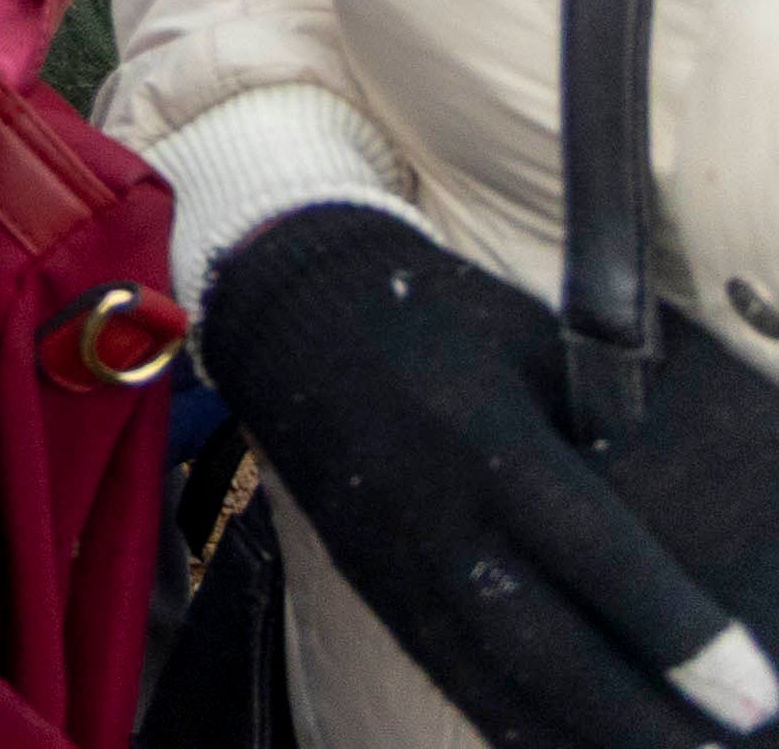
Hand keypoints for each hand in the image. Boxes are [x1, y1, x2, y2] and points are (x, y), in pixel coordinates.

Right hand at [198, 202, 778, 746]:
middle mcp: (431, 510)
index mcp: (478, 428)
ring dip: (590, 741)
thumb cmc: (447, 323)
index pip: (585, 543)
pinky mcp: (382, 596)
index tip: (754, 689)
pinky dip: (526, 736)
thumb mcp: (541, 344)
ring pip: (495, 687)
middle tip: (736, 748)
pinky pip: (460, 686)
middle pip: (539, 644)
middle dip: (641, 717)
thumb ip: (622, 423)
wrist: (291, 318)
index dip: (671, 623)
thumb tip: (731, 514)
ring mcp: (397, 565)